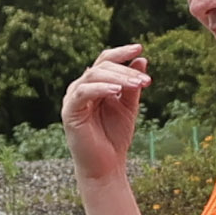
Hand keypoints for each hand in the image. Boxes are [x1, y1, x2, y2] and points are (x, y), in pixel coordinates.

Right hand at [64, 44, 152, 188]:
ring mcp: (74, 99)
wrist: (106, 166)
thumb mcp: (128, 107)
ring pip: (93, 76)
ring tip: (137, 85)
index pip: (105, 61)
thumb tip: (141, 59)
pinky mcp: (69, 111)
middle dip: (126, 71)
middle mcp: (82, 88)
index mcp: (95, 86)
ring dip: (118, 78)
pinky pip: (84, 92)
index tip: (139, 48)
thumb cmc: (115, 137)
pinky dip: (101, 88)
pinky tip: (117, 91)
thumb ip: (133, 85)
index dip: (121, 52)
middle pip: (102, 67)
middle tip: (146, 81)